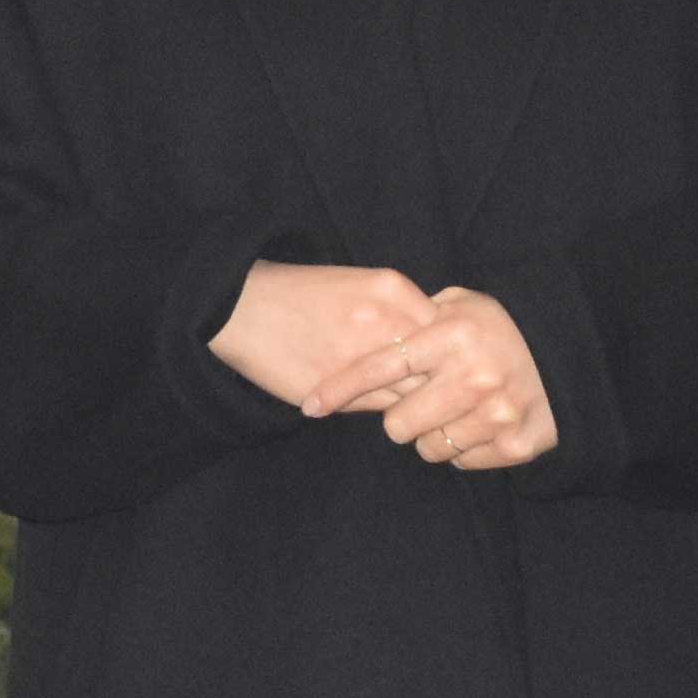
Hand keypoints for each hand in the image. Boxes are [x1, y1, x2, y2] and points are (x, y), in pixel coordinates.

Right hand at [211, 262, 433, 412]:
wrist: (244, 306)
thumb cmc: (306, 295)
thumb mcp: (364, 285)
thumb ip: (403, 312)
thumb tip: (439, 347)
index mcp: (393, 290)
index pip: (448, 331)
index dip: (454, 352)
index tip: (454, 364)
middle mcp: (384, 322)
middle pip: (439, 365)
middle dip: (446, 383)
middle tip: (447, 395)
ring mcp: (361, 358)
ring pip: (413, 394)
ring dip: (420, 405)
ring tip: (424, 411)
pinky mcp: (337, 390)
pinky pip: (379, 409)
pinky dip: (388, 412)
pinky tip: (389, 411)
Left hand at [301, 285, 558, 471]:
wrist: (571, 354)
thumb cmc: (502, 328)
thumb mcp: (463, 305)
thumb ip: (417, 315)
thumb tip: (366, 332)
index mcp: (453, 334)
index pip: (381, 367)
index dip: (340, 387)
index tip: (310, 405)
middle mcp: (474, 374)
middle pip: (397, 424)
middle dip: (399, 418)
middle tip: (419, 403)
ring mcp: (497, 413)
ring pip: (428, 448)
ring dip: (432, 435)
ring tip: (453, 411)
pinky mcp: (516, 444)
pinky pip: (461, 463)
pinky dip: (464, 448)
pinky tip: (479, 424)